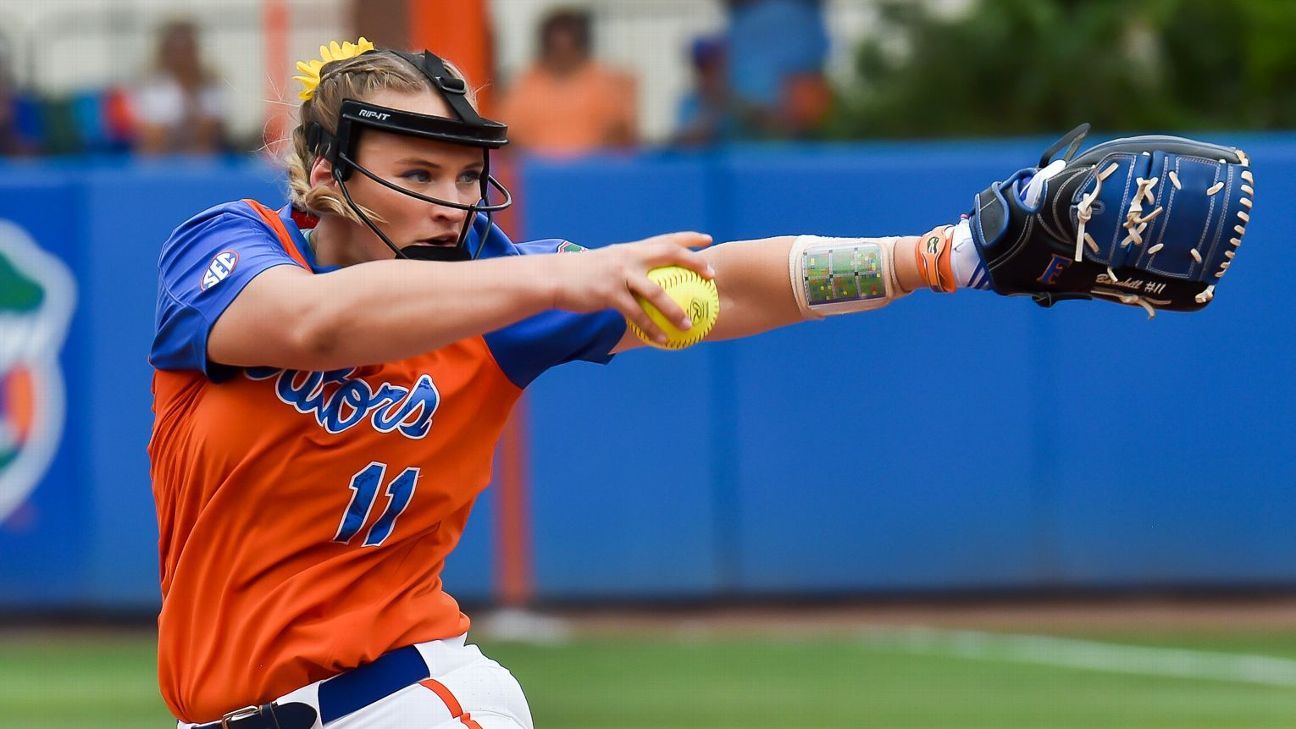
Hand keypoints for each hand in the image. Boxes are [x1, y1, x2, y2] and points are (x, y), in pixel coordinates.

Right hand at [549, 232, 713, 344]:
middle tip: (712, 275)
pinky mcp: (609, 294)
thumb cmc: (582, 273)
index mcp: (631, 249)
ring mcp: (620, 275)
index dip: (689, 238)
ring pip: (656, 292)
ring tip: (689, 323)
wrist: (554, 278)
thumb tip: (646, 278)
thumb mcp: (608, 263)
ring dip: (675, 309)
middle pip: (669, 255)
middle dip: (694, 263)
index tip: (708, 239)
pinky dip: (651, 328)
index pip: (665, 239)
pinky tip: (662, 339)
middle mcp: (629, 258)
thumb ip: (628, 266)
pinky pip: (636, 314)